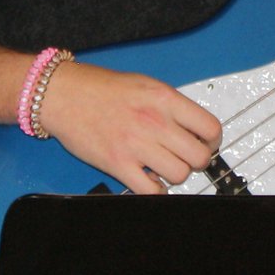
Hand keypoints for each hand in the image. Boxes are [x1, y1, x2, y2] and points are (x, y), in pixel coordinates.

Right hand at [37, 61, 221, 193]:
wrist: (62, 94)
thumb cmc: (98, 88)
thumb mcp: (144, 84)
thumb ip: (170, 106)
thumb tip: (191, 127)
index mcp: (164, 99)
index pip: (210, 128)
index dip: (212, 141)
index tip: (204, 143)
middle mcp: (154, 121)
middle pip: (199, 156)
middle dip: (195, 160)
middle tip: (183, 157)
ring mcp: (137, 144)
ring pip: (180, 174)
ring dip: (173, 174)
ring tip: (161, 165)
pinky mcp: (118, 164)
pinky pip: (151, 190)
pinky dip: (155, 190)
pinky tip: (148, 180)